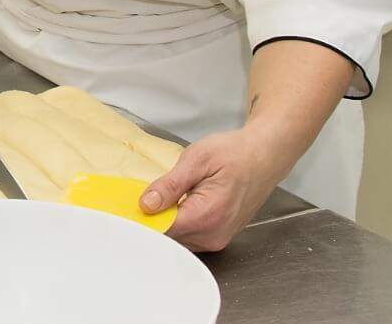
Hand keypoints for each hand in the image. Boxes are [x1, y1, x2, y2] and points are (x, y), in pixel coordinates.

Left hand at [143, 127, 286, 251]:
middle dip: (152, 219)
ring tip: (161, 197)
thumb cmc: (235, 153)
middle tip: (139, 197)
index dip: (142, 219)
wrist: (265, 156)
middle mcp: (213, 234)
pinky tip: (176, 204)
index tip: (126, 208)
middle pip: (168, 237)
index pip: (162, 230)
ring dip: (166, 221)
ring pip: (178, 238)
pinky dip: (179, 222)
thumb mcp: (197, 160)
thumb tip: (146, 205)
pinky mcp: (219, 236)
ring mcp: (218, 238)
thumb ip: (170, 186)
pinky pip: (190, 236)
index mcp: (206, 216)